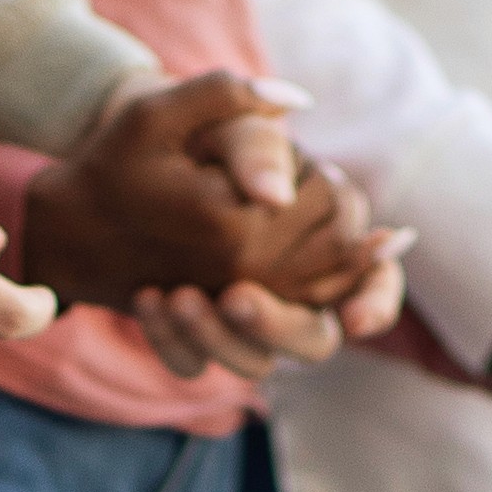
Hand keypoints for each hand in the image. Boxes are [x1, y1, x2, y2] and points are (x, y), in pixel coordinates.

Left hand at [10, 75, 392, 377]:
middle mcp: (292, 286)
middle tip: (236, 298)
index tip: (351, 319)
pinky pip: (194, 364)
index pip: (372, 280)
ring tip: (177, 296)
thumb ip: (257, 148)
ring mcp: (245, 314)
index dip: (372, 303)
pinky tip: (148, 298)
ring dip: (219, 339)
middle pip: (316, 339)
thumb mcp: (223, 126)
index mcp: (323, 233)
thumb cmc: (191, 133)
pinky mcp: (198, 333)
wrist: (119, 158)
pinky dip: (171, 341)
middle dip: (281, 327)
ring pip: (256, 364)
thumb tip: (275, 196)